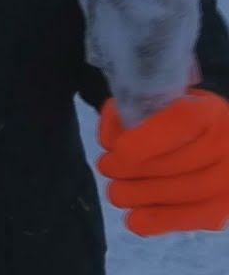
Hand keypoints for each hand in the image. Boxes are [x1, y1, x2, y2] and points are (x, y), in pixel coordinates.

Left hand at [97, 89, 228, 235]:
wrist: (207, 141)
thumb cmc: (170, 120)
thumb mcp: (152, 103)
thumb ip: (129, 112)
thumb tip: (111, 141)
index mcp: (207, 112)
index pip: (180, 124)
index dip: (144, 142)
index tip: (117, 150)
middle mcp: (224, 145)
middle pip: (175, 165)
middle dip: (130, 170)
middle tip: (107, 167)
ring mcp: (227, 180)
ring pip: (180, 194)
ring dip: (137, 195)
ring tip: (118, 190)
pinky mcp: (221, 209)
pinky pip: (186, 220)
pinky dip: (154, 221)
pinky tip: (135, 216)